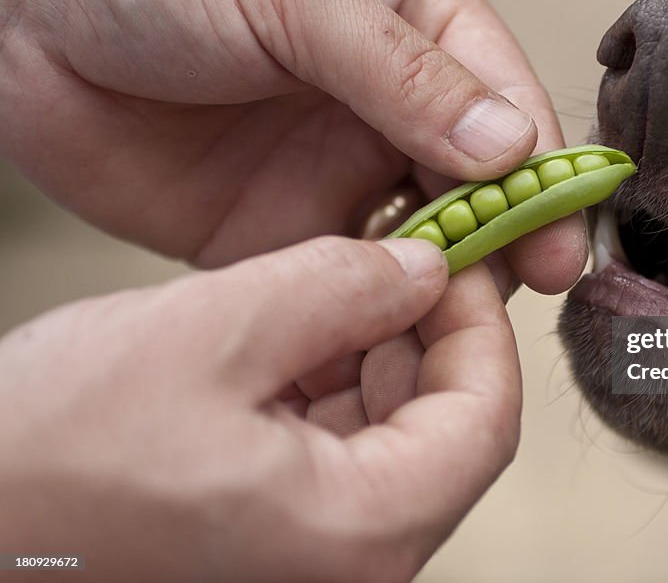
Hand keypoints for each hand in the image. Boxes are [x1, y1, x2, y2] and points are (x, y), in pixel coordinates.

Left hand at [0, 0, 586, 292]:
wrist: (18, 10)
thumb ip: (403, 72)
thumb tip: (507, 146)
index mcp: (413, 20)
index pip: (505, 98)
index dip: (540, 168)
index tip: (561, 231)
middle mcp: (387, 100)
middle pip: (479, 181)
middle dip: (508, 233)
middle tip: (528, 288)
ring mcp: (336, 169)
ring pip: (424, 237)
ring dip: (450, 277)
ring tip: (463, 317)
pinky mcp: (282, 229)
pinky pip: (350, 277)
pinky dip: (377, 306)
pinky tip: (392, 329)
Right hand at [0, 237, 519, 581]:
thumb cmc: (48, 458)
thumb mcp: (210, 335)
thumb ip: (338, 287)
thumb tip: (425, 265)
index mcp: (357, 533)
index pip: (485, 420)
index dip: (480, 322)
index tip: (459, 253)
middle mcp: (351, 560)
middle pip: (448, 426)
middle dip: (429, 329)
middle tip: (403, 250)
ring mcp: (314, 550)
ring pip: (397, 431)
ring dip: (380, 348)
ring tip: (343, 278)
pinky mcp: (276, 530)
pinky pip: (341, 447)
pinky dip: (335, 378)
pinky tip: (301, 326)